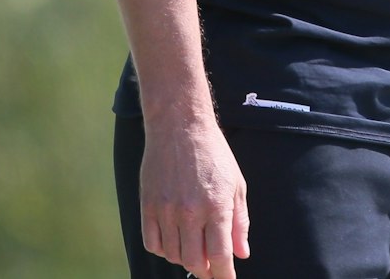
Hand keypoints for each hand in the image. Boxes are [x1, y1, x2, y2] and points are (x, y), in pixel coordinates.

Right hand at [140, 117, 249, 278]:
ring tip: (193, 250)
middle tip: (210, 268)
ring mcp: (166, 209)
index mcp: (216, 206)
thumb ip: (239, 222)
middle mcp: (190, 212)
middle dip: (205, 271)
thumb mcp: (237, 184)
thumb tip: (241, 253)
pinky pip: (152, 242)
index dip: (224, 275)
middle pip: (194, 261)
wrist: (179, 126)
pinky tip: (173, 241)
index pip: (220, 256)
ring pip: (172, 255)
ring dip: (184, 260)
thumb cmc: (213, 154)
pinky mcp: (147, 204)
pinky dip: (163, 249)